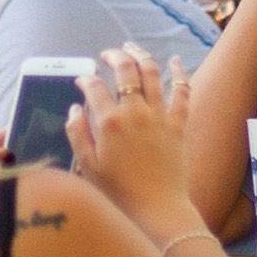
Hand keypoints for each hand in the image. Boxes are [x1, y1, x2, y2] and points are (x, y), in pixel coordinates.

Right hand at [69, 47, 184, 210]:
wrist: (157, 209)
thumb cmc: (118, 192)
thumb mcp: (87, 166)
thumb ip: (77, 133)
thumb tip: (74, 109)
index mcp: (109, 122)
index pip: (94, 87)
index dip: (85, 79)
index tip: (82, 80)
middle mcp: (134, 112)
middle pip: (125, 70)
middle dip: (114, 56)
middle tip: (107, 55)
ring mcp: (158, 116)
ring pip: (152, 73)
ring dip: (141, 55)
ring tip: (132, 48)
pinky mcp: (177, 124)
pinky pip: (182, 92)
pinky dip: (179, 73)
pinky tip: (176, 61)